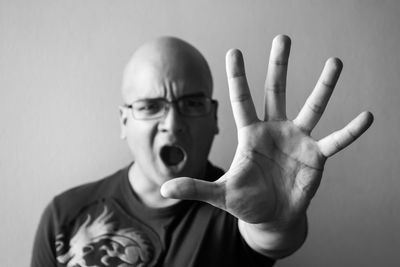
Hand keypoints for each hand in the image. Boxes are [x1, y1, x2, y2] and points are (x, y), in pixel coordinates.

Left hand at [161, 35, 372, 229]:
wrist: (270, 216)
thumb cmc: (245, 201)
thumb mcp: (219, 194)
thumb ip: (194, 188)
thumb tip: (164, 189)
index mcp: (250, 134)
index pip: (241, 100)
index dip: (238, 76)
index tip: (234, 50)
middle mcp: (274, 130)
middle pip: (276, 91)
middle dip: (279, 65)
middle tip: (283, 36)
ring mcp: (297, 140)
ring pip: (312, 107)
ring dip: (324, 86)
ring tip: (335, 61)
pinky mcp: (316, 157)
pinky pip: (335, 140)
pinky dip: (350, 131)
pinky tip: (367, 116)